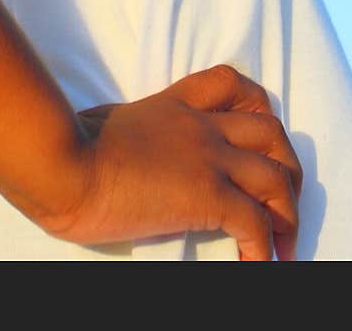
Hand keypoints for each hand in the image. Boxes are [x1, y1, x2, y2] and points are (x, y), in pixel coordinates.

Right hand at [45, 64, 301, 260]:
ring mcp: (207, 157)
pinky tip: (257, 266)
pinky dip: (264, 248)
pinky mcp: (205, 194)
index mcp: (175, 104)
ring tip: (284, 249)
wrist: (63, 163)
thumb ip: (131, 130)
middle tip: (283, 206)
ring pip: (277, 177)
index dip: (257, 108)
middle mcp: (200, 125)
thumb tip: (121, 150)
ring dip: (288, 216)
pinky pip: (255, 222)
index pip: (231, 85)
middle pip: (272, 132)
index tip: (261, 140)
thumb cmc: (69, 145)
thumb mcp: (107, 123)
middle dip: (288, 169)